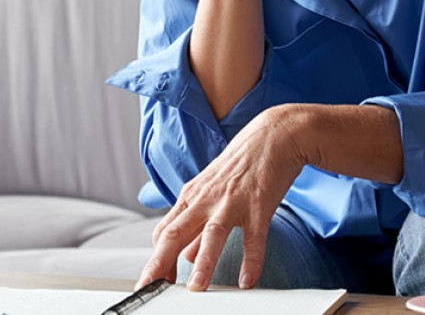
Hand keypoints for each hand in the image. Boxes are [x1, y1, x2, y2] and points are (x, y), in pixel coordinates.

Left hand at [135, 106, 309, 291]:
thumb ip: (197, 225)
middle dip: (160, 262)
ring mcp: (232, 201)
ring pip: (212, 234)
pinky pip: (254, 237)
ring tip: (197, 288)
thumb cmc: (241, 165)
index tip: (151, 281)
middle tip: (151, 286)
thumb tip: (185, 255)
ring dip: (203, 263)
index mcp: (191, 196)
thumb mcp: (211, 192)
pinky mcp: (259, 204)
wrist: (273, 135)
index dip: (156, 258)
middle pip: (175, 233)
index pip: (164, 231)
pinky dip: (251, 260)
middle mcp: (206, 199)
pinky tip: (247, 280)